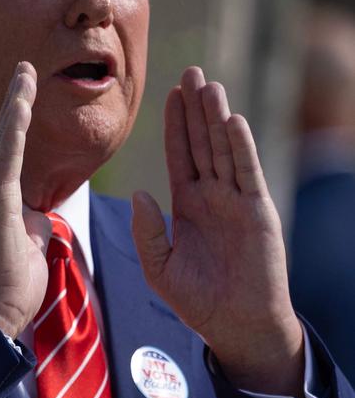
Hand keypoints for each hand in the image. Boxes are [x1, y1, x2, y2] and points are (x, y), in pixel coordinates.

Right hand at [0, 62, 50, 339]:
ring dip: (15, 106)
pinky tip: (23, 105)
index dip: (17, 122)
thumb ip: (32, 221)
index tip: (26, 93)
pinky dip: (15, 131)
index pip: (8, 153)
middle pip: (3, 139)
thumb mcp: (28, 244)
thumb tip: (41, 211)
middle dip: (14, 102)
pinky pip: (7, 160)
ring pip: (3, 142)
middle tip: (24, 68)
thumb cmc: (11, 285)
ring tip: (24, 74)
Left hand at [131, 67, 302, 394]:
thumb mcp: (160, 268)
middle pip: (202, 143)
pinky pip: (246, 174)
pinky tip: (231, 122)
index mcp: (187, 205)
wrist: (235, 326)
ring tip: (209, 86)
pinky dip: (240, 148)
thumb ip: (147, 232)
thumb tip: (139, 193)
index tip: (170, 94)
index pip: (180, 155)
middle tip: (191, 72)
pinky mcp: (257, 212)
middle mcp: (212, 196)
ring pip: (223, 150)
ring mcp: (236, 201)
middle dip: (195, 109)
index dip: (175, 126)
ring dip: (216, 119)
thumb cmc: (198, 301)